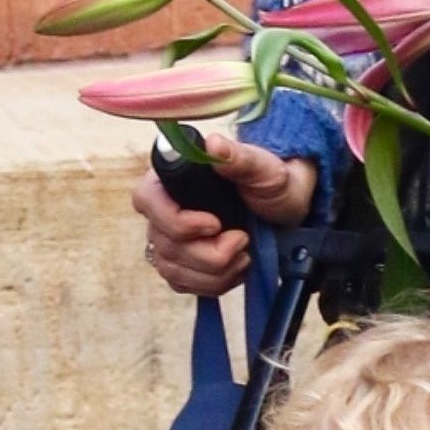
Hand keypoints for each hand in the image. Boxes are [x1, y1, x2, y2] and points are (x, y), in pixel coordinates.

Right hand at [133, 133, 315, 298]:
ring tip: (243, 253)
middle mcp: (162, 208)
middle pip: (163, 243)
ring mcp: (168, 238)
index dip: (176, 220)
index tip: (215, 224)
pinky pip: (181, 284)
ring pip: (172, 268)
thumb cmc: (269, 181)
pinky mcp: (179, 263)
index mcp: (172, 176)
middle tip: (243, 238)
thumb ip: (238, 157)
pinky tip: (234, 267)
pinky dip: (213, 283)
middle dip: (208, 253)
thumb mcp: (262, 167)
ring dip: (215, 271)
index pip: (146, 200)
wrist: (282, 208)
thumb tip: (214, 144)